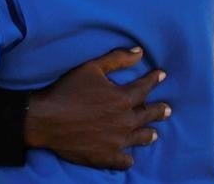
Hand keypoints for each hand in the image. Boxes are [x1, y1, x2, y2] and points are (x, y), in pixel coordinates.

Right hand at [24, 47, 169, 168]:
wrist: (46, 119)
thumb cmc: (67, 90)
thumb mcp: (91, 67)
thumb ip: (117, 59)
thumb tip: (139, 52)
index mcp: (123, 99)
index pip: (146, 88)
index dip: (154, 79)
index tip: (162, 75)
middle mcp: (125, 121)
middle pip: (149, 115)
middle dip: (160, 110)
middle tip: (167, 109)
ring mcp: (117, 142)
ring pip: (141, 138)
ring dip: (149, 134)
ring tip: (153, 134)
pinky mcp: (106, 157)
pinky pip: (124, 161)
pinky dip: (128, 158)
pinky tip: (128, 157)